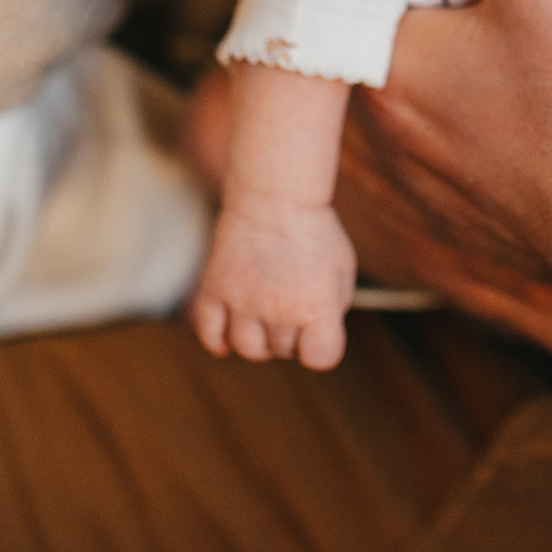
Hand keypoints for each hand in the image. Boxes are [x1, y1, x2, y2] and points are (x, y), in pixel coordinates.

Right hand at [190, 199, 357, 370]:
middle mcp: (280, 309)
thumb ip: (333, 308)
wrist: (274, 193)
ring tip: (265, 311)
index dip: (321, 346)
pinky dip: (217, 340)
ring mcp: (243, 301)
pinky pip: (209, 333)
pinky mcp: (215, 289)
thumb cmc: (313, 229)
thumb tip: (315, 336)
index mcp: (317, 305)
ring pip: (247, 348)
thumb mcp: (342, 268)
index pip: (320, 358)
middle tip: (291, 300)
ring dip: (258, 338)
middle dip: (290, 333)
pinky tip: (229, 331)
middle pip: (283, 351)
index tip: (319, 325)